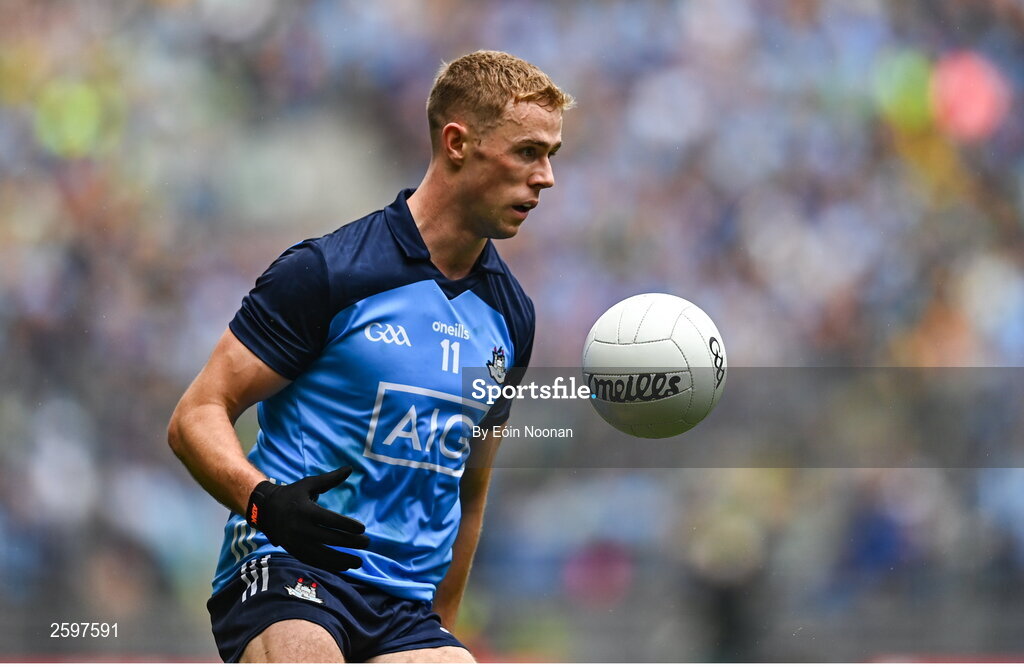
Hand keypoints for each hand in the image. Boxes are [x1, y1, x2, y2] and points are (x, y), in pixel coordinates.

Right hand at [246, 466, 368, 570]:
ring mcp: (297, 543)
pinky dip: (329, 565)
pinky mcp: (294, 551)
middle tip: (367, 543)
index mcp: (306, 511)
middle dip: (351, 543)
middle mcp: (301, 529)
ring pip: (323, 555)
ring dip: (342, 560)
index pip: (332, 521)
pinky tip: (343, 566)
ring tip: (359, 562)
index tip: (363, 529)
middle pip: (330, 539)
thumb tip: (349, 468)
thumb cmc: (291, 494)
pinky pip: (314, 561)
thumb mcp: (309, 484)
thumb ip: (330, 479)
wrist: (264, 510)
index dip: (348, 526)